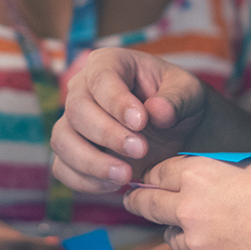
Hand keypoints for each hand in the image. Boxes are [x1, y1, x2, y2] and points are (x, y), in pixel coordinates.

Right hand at [51, 48, 211, 195]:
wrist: (176, 129)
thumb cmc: (177, 101)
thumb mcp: (188, 93)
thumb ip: (176, 99)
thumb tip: (156, 112)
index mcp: (109, 64)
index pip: (101, 78)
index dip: (116, 101)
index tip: (141, 122)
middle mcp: (82, 89)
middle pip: (76, 109)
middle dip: (107, 134)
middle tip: (140, 150)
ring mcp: (72, 122)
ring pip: (62, 140)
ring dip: (91, 162)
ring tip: (126, 175)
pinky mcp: (72, 151)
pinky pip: (62, 168)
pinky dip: (83, 180)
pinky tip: (113, 185)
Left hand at [125, 157, 250, 249]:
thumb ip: (222, 171)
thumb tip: (204, 173)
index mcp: (201, 178)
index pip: (157, 174)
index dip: (151, 177)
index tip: (146, 181)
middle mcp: (192, 212)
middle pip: (148, 206)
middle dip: (138, 202)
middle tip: (132, 200)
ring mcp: (202, 249)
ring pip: (176, 242)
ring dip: (185, 236)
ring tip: (212, 231)